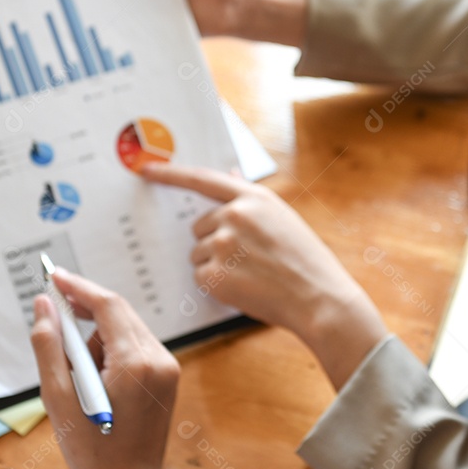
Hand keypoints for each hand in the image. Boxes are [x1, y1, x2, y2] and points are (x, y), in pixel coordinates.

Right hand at [30, 270, 190, 468]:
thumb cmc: (93, 452)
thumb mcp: (57, 398)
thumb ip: (49, 346)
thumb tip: (44, 306)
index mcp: (135, 362)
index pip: (108, 305)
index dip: (79, 287)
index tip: (53, 276)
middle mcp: (159, 359)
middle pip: (120, 312)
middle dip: (86, 309)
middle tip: (54, 315)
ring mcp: (168, 367)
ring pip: (128, 328)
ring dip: (98, 334)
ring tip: (75, 372)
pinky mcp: (168, 376)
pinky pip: (137, 346)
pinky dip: (113, 349)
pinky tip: (94, 378)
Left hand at [141, 163, 387, 389]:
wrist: (319, 298)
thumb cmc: (306, 261)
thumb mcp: (283, 219)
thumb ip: (251, 200)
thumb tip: (230, 177)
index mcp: (253, 198)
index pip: (201, 179)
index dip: (171, 174)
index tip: (148, 170)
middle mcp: (234, 215)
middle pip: (199, 226)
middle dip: (215, 242)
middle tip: (247, 259)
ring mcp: (223, 244)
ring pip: (198, 253)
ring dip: (215, 265)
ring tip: (251, 275)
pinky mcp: (214, 273)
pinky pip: (200, 276)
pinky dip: (215, 285)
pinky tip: (243, 288)